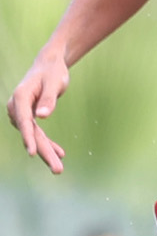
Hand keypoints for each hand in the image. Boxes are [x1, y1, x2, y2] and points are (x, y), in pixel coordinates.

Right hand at [7, 52, 70, 174]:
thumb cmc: (52, 72)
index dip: (28, 137)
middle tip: (58, 170)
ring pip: (34, 136)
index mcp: (20, 97)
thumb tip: (41, 117)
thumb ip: (48, 99)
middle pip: (30, 132)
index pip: (24, 121)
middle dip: (44, 152)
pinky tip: (61, 154)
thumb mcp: (54, 83)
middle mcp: (17, 106)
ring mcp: (21, 112)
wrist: (49, 65)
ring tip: (59, 168)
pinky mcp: (29, 116)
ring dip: (47, 152)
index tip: (32, 153)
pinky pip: (38, 133)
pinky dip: (48, 144)